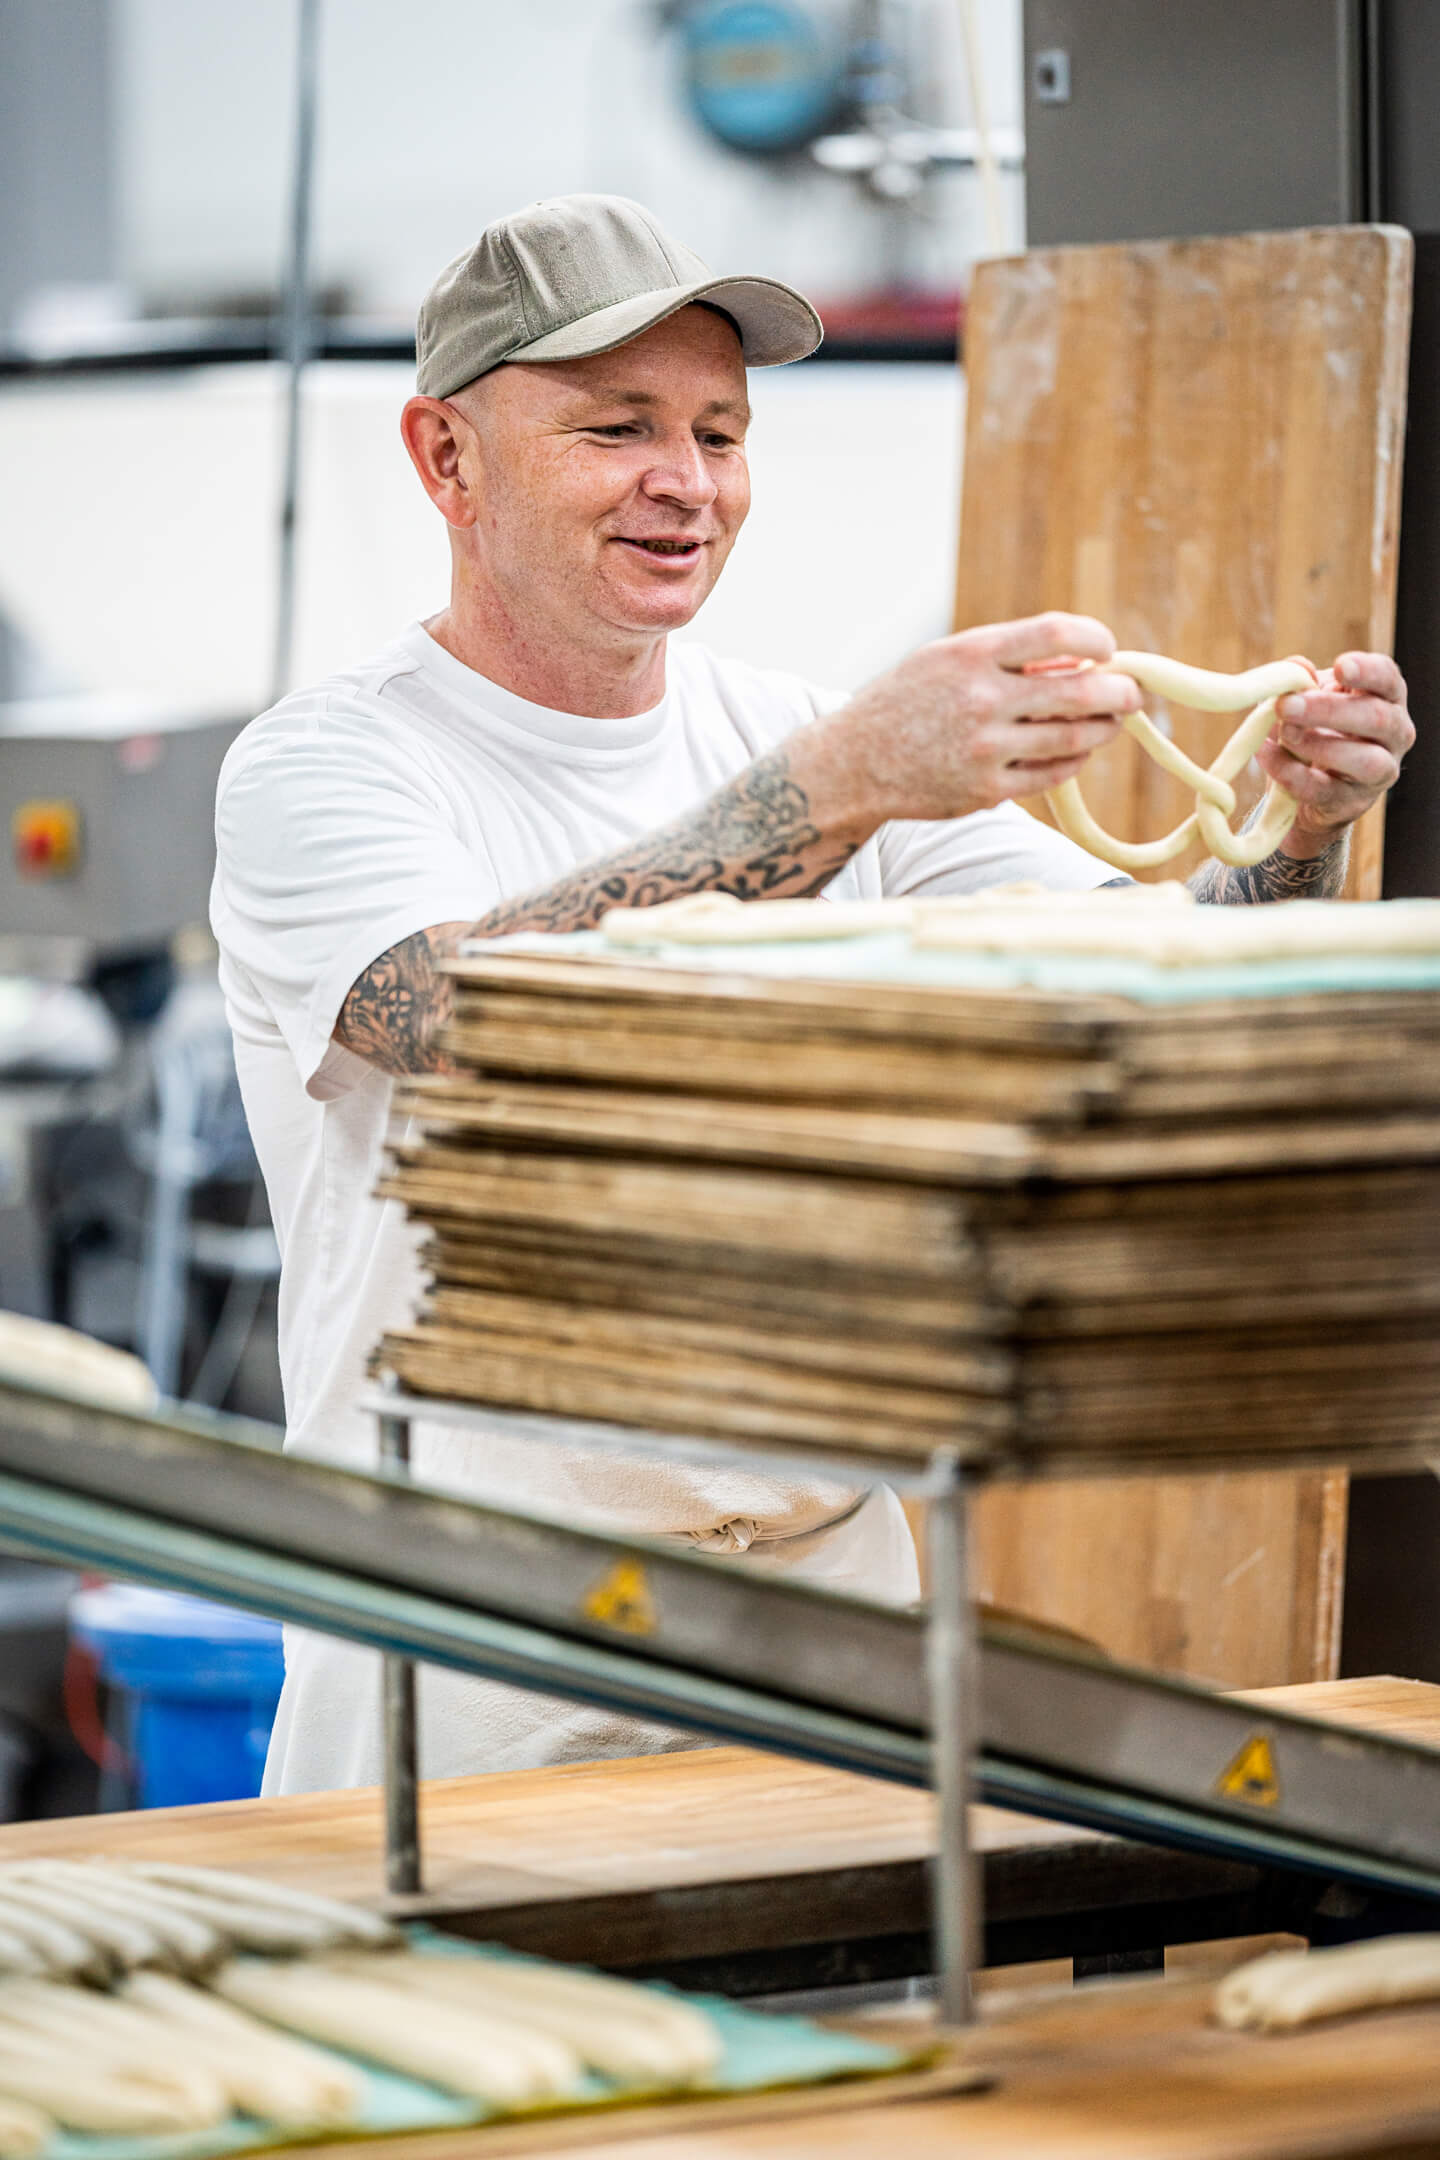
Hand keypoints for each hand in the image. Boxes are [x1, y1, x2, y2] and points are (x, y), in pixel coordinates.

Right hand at [830, 611, 1143, 823]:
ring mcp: (985, 750)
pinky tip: (1075, 751)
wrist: (854, 764)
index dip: (1095, 640)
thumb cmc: (906, 703)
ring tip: (1110, 722)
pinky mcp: (986, 790)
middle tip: (1132, 694)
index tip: (1105, 650)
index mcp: (971, 654)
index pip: (1057, 634)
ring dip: (1104, 729)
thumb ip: (1007, 656)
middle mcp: (981, 700)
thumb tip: (1079, 662)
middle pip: (1081, 692)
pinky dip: (1073, 761)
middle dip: (1120, 693)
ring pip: (1074, 738)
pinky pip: (1052, 775)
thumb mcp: (945, 659)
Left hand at [1261, 651, 1413, 856]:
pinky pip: (1324, 789)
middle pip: (1376, 718)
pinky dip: (1291, 773)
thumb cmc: (1315, 727)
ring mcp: (1380, 771)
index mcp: (1386, 698)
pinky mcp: (1352, 802)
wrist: (1308, 786)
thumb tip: (1296, 668)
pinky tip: (1267, 755)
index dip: (1368, 671)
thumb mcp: (1308, 698)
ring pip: (1363, 760)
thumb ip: (1301, 681)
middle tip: (1287, 706)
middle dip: (1329, 710)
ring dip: (1319, 745)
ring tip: (1284, 733)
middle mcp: (1394, 734)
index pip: (1388, 678)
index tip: (1340, 666)